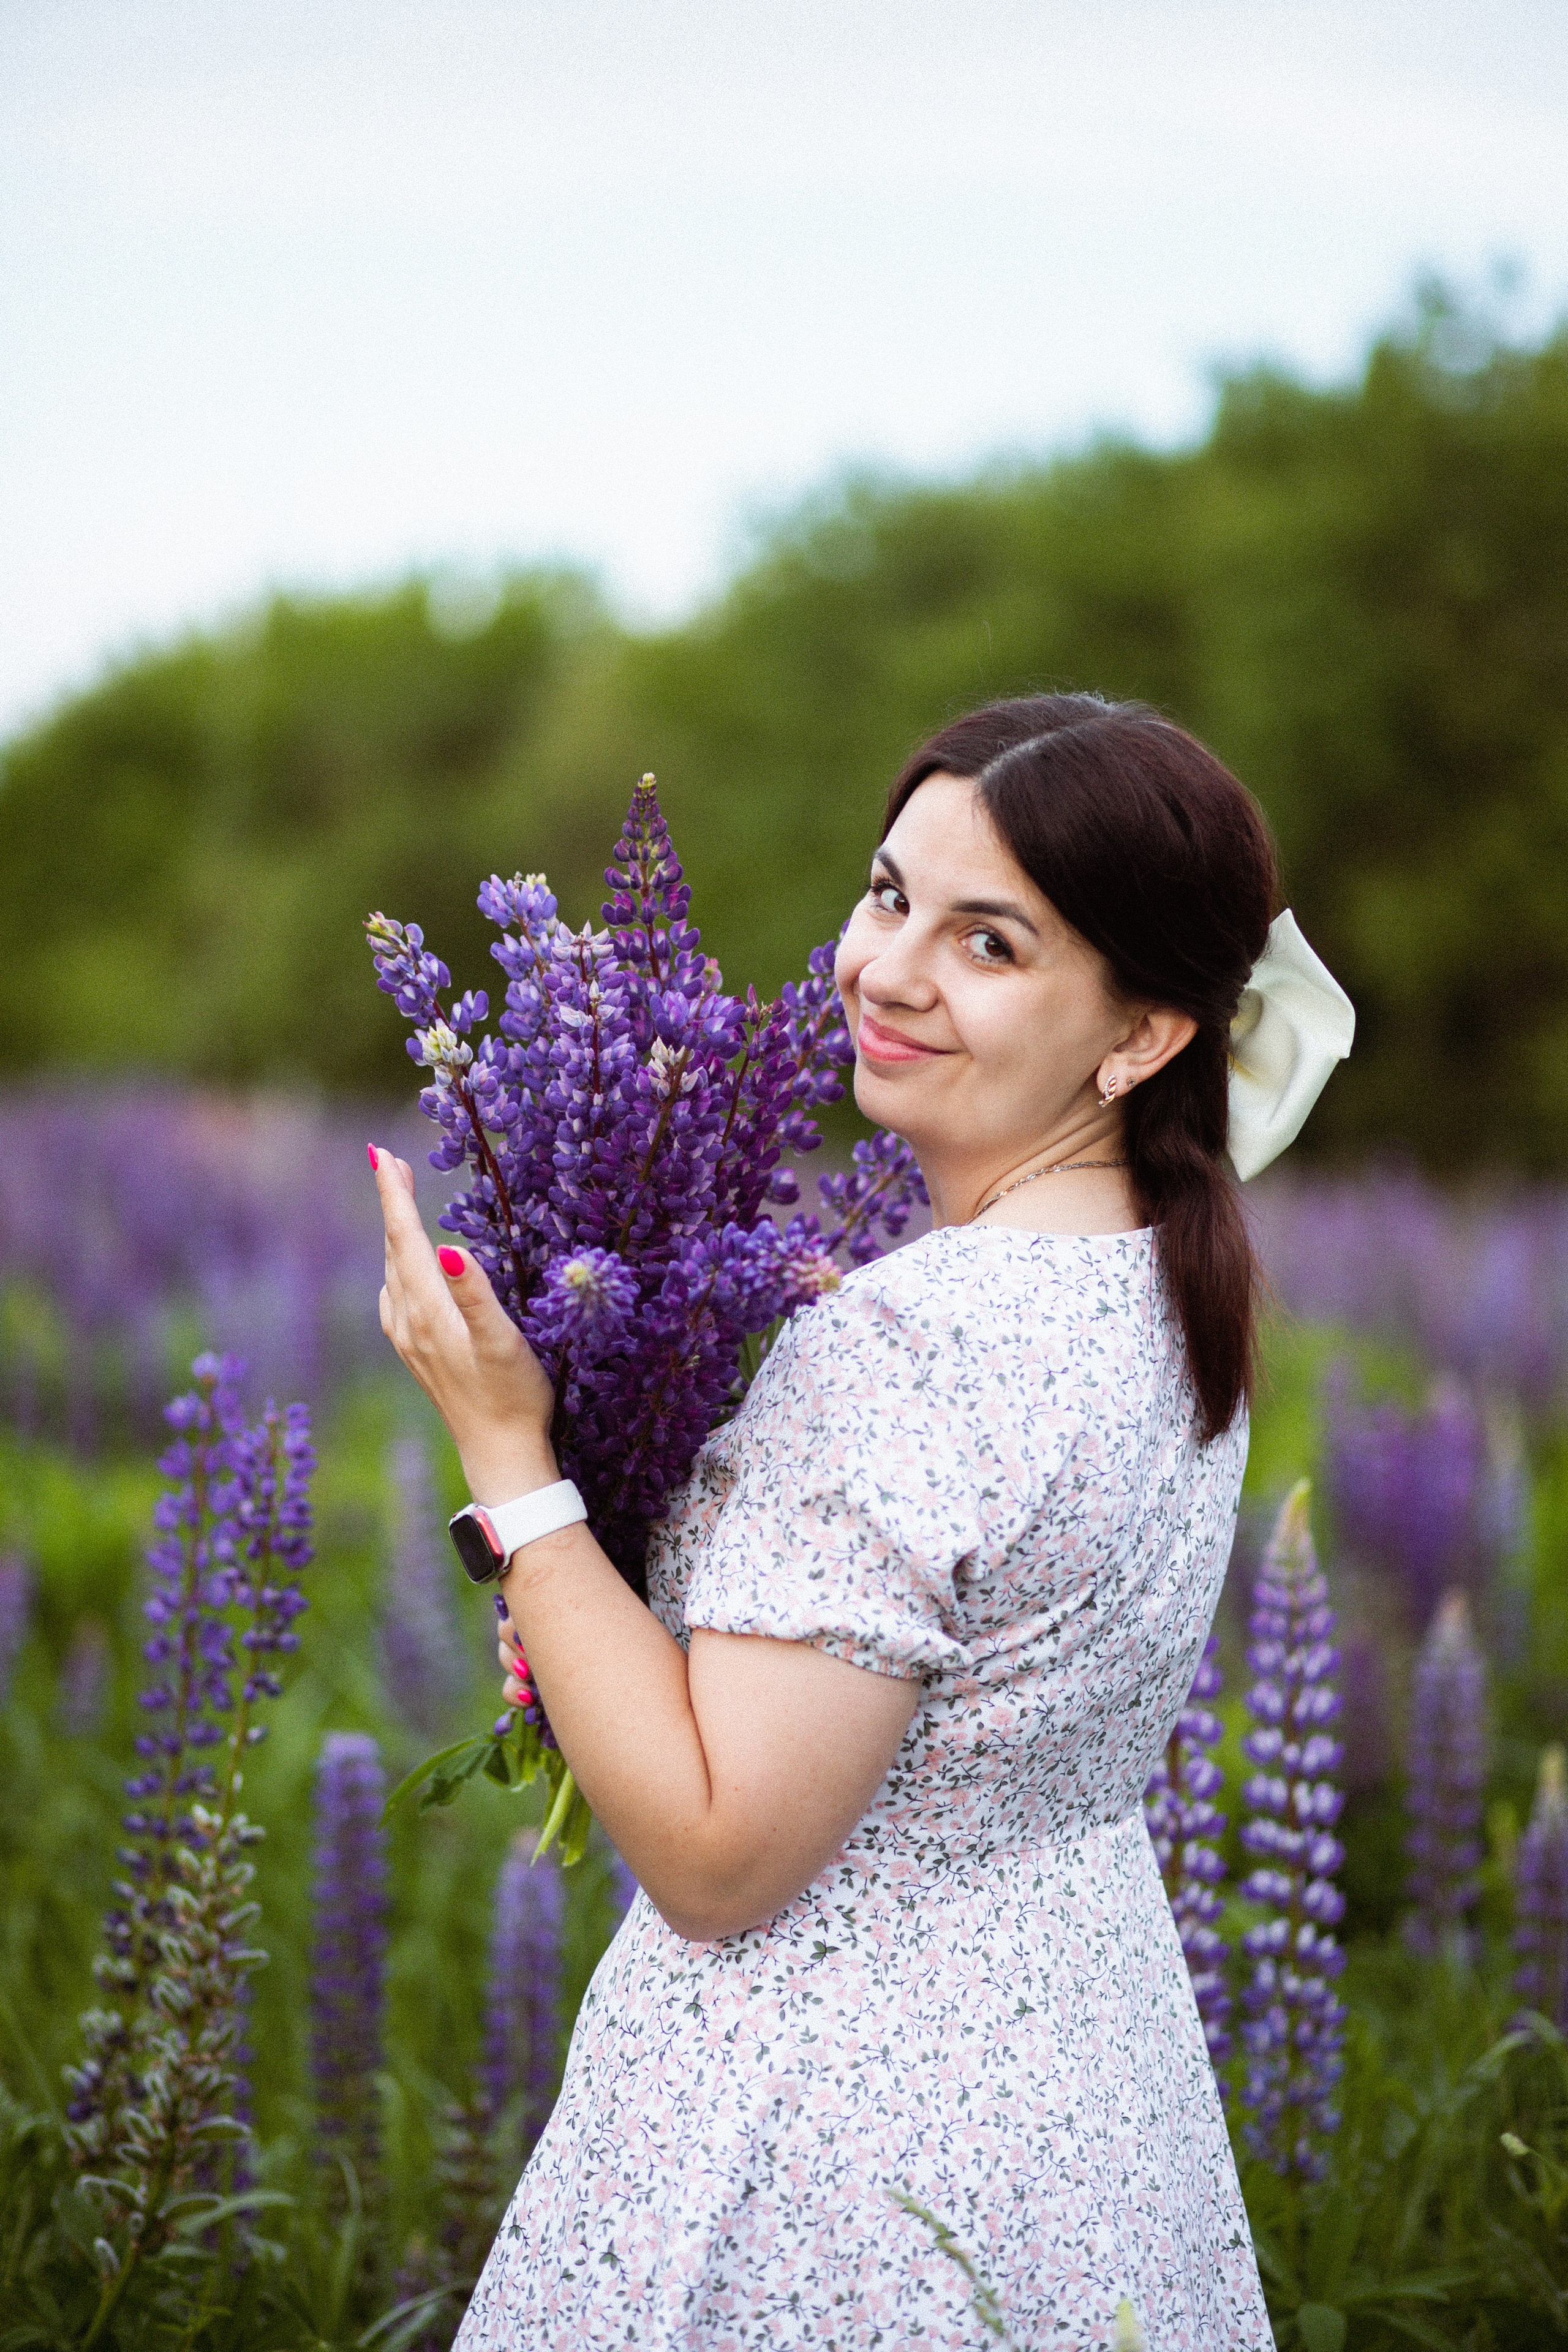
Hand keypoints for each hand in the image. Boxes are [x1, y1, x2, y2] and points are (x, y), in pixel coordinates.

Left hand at [370, 1146, 557, 1501]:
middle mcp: (408, 1322)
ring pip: (393, 1272)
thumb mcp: (502, 1342)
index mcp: (427, 1311)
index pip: (404, 1239)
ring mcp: (409, 1341)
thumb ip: (477, 1294)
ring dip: (395, 1233)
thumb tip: (452, 1248)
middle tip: (390, 1162)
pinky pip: (398, 1296)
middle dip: (392, 1204)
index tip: (381, 1154)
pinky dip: (400, 1266)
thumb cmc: (513, 1397)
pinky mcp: (418, 1355)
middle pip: (393, 1249)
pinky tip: (408, 1268)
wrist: (500, 1454)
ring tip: (399, 1201)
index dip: (393, 1195)